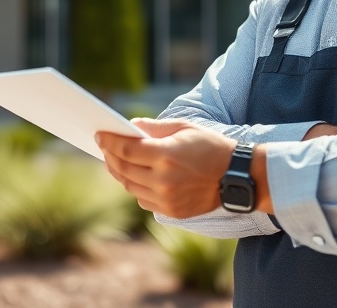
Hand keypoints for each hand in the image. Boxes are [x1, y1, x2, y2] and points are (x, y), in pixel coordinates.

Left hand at [96, 119, 236, 218]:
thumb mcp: (185, 128)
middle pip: (123, 168)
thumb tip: (131, 125)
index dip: (109, 141)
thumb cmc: (211, 147)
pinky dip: (135, 186)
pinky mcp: (170, 211)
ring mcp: (166, 198)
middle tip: (104, 146)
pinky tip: (135, 176)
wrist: (237, 177)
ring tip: (116, 160)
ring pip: (129, 186)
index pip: (126, 149)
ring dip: (119, 172)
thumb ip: (155, 127)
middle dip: (110, 155)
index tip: (99, 135)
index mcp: (166, 155)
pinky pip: (142, 199)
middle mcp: (162, 179)